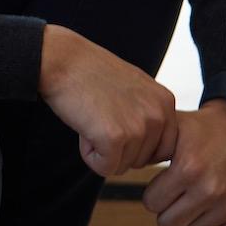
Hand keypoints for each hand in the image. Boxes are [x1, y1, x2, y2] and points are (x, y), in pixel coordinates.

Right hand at [39, 25, 177, 176]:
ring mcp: (138, 126)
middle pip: (143, 160)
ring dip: (102, 151)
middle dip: (118, 148)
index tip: (115, 122)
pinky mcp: (115, 137)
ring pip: (124, 165)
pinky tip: (83, 130)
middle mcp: (158, 114)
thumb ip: (148, 111)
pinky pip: (105, 167)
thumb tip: (151, 145)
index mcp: (165, 101)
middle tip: (98, 117)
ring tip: (90, 120)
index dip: (135, 144)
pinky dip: (89, 155)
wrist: (60, 58)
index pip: (164, 148)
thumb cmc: (88, 70)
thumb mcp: (132, 85)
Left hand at [140, 102, 225, 225]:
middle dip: (165, 209)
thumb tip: (118, 164)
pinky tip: (208, 210)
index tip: (160, 185)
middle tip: (173, 194)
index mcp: (187, 168)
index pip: (151, 203)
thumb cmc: (200, 129)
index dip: (152, 194)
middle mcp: (210, 189)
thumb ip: (145, 150)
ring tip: (190, 198)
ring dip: (186, 218)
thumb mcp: (169, 132)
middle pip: (168, 223)